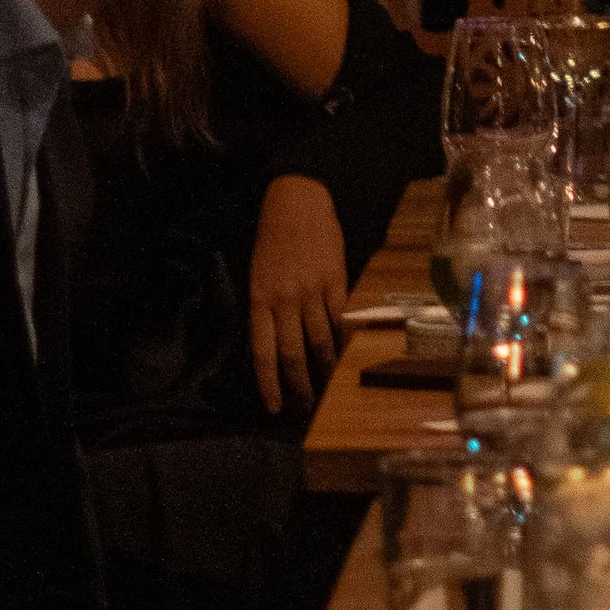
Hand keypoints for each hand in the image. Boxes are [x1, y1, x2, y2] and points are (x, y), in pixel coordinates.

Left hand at [250, 172, 349, 411]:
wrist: (297, 202)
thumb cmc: (274, 238)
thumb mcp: (260, 273)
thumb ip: (269, 308)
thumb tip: (280, 343)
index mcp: (260, 298)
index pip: (263, 352)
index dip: (269, 383)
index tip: (274, 406)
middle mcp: (284, 299)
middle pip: (292, 353)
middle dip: (299, 384)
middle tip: (306, 406)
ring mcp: (311, 291)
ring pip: (320, 340)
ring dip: (325, 367)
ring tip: (331, 386)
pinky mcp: (336, 281)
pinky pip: (341, 318)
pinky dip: (345, 340)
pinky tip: (350, 355)